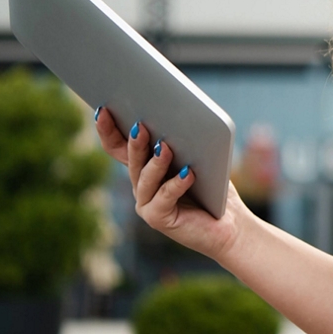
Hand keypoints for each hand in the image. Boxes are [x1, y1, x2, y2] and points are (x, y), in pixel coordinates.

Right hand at [93, 106, 250, 261]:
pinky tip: (189, 173)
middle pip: (132, 161)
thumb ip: (182, 142)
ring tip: (164, 147)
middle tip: (139, 125)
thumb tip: (176, 116)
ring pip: (145, 179)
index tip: (102, 109)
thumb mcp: (197, 158)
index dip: (107, 130)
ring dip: (155, 162)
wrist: (230, 224)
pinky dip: (177, 184)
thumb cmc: (213, 188)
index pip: (118, 147)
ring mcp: (147, 204)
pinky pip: (165, 198)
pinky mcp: (159, 219)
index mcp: (144, 168)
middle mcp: (141, 186)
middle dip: (134, 142)